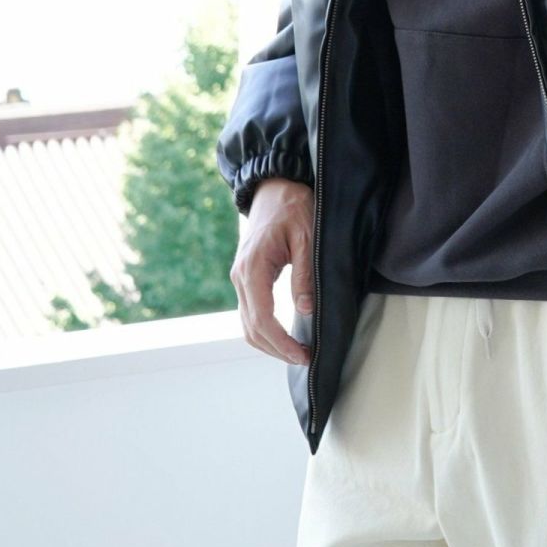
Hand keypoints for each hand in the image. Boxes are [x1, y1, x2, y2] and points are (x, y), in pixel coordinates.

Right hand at [229, 178, 314, 366]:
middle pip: (251, 328)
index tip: (302, 355)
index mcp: (253, 268)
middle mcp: (240, 277)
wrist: (274, 188)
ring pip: (247, 324)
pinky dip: (264, 330)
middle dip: (276, 349)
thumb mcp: (307, 236)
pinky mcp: (246, 277)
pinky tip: (283, 336)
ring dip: (268, 344)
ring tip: (296, 352)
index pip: (262, 319)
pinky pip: (251, 312)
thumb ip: (304, 273)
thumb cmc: (293, 207)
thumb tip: (304, 310)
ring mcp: (240, 278)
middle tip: (304, 359)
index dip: (281, 343)